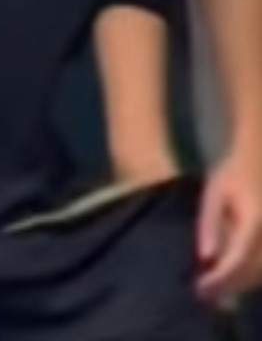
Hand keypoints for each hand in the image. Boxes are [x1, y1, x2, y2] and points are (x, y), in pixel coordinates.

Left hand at [197, 154, 261, 300]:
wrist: (260, 161)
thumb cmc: (233, 175)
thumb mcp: (215, 193)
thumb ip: (210, 224)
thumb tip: (206, 258)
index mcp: (254, 222)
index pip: (238, 260)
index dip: (220, 280)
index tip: (200, 289)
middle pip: (253, 273)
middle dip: (229, 287)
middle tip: (204, 294)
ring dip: (241, 284)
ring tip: (215, 287)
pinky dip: (251, 275)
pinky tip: (233, 274)